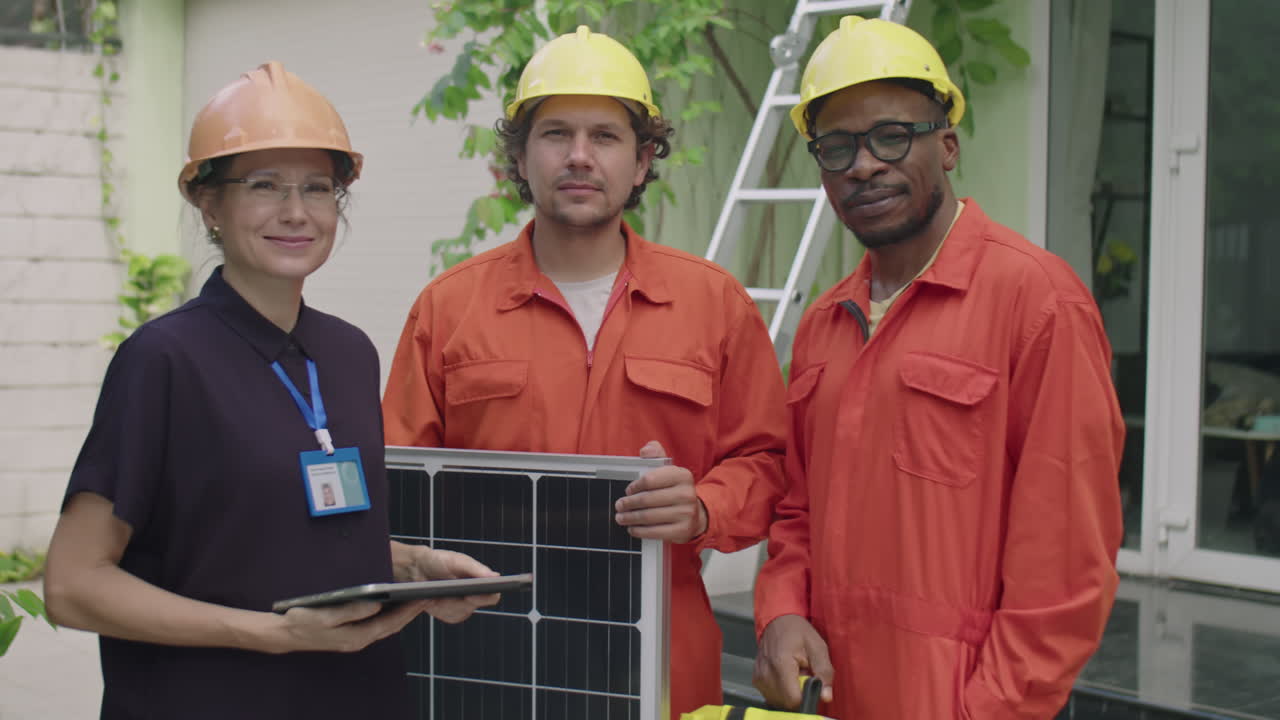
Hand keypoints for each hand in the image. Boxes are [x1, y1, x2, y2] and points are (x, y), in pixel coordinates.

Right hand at [270, 598, 427, 653]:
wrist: (283, 633)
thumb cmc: (302, 621)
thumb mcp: (325, 615)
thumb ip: (352, 610)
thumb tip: (376, 604)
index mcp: (355, 636)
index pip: (389, 623)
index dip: (408, 611)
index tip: (422, 598)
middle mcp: (358, 639)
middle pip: (392, 625)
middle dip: (410, 611)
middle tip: (427, 595)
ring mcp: (355, 638)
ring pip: (385, 626)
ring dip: (401, 613)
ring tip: (415, 596)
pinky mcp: (351, 633)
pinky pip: (376, 624)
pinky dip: (388, 614)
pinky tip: (393, 603)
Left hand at [393, 544, 501, 623]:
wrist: (417, 568)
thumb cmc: (439, 560)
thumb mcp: (457, 561)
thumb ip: (476, 569)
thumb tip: (496, 577)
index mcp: (480, 581)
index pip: (492, 596)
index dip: (485, 597)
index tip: (470, 594)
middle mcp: (474, 596)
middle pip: (473, 607)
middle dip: (457, 600)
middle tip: (443, 593)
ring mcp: (462, 607)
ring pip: (460, 613)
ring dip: (446, 604)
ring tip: (436, 593)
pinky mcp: (449, 614)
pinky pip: (448, 616)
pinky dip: (438, 608)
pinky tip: (432, 599)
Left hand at [614, 441, 707, 542]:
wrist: (694, 514)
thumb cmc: (674, 490)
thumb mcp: (667, 470)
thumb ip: (655, 455)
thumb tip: (646, 450)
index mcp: (682, 475)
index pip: (650, 479)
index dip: (635, 486)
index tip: (628, 491)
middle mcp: (687, 494)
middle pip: (647, 499)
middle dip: (629, 504)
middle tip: (619, 506)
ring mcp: (686, 513)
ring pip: (649, 516)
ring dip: (630, 518)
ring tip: (621, 518)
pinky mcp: (682, 530)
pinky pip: (655, 532)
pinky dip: (639, 531)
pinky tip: (632, 529)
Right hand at [753, 615, 834, 709]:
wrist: (777, 621)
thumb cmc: (798, 631)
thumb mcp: (818, 647)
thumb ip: (824, 673)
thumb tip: (826, 696)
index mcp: (781, 663)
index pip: (793, 699)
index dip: (806, 696)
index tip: (810, 683)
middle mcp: (766, 672)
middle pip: (786, 703)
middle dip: (799, 694)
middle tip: (803, 675)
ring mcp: (759, 677)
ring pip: (778, 702)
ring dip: (790, 693)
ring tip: (794, 674)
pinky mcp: (756, 680)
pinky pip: (771, 696)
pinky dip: (781, 691)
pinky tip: (785, 676)